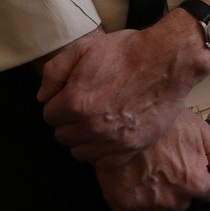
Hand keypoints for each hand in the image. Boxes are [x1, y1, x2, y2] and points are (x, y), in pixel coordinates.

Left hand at [38, 29, 193, 162]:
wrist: (166, 61)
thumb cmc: (126, 52)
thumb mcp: (84, 48)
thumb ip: (55, 71)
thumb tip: (43, 96)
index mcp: (75, 102)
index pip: (49, 116)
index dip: (59, 103)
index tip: (71, 95)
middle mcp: (90, 126)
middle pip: (63, 136)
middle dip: (70, 121)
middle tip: (86, 105)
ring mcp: (111, 141)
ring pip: (80, 152)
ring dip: (84, 138)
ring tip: (98, 119)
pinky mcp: (130, 148)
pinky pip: (103, 162)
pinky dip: (102, 151)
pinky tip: (111, 132)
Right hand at [95, 110, 209, 210]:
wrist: (122, 117)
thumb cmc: (163, 120)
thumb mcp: (201, 130)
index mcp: (195, 182)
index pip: (208, 192)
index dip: (199, 174)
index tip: (186, 160)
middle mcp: (173, 199)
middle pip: (183, 201)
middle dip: (178, 185)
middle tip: (165, 159)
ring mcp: (147, 205)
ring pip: (158, 210)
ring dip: (155, 195)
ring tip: (145, 167)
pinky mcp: (123, 206)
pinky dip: (132, 202)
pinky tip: (130, 180)